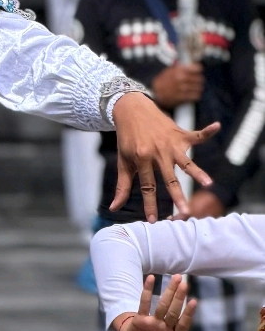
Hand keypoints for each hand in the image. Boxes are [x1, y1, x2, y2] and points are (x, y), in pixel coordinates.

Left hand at [110, 92, 219, 221]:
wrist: (130, 110)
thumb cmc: (127, 140)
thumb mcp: (123, 162)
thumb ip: (122, 186)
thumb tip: (114, 207)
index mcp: (142, 160)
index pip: (147, 187)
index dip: (150, 204)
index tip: (153, 220)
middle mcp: (158, 153)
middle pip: (169, 179)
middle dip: (177, 196)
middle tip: (185, 212)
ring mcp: (170, 144)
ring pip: (186, 162)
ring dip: (197, 172)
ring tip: (209, 183)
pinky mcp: (179, 134)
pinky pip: (196, 134)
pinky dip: (207, 132)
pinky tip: (217, 127)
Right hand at [112, 274, 196, 330]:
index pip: (183, 325)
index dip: (188, 314)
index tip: (193, 301)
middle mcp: (166, 328)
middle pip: (173, 311)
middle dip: (179, 298)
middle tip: (184, 283)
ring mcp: (154, 322)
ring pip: (162, 305)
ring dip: (169, 291)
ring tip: (177, 277)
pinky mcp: (141, 318)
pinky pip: (144, 303)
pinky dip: (147, 290)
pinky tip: (151, 278)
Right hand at [151, 62, 203, 108]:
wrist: (154, 93)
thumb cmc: (162, 81)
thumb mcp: (169, 70)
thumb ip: (180, 67)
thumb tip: (190, 63)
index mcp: (179, 70)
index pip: (198, 68)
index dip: (198, 70)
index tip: (197, 72)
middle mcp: (182, 79)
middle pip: (199, 78)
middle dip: (198, 80)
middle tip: (196, 81)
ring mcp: (182, 89)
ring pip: (199, 88)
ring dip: (198, 88)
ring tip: (195, 88)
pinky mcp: (182, 98)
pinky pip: (196, 96)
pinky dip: (196, 95)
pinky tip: (193, 94)